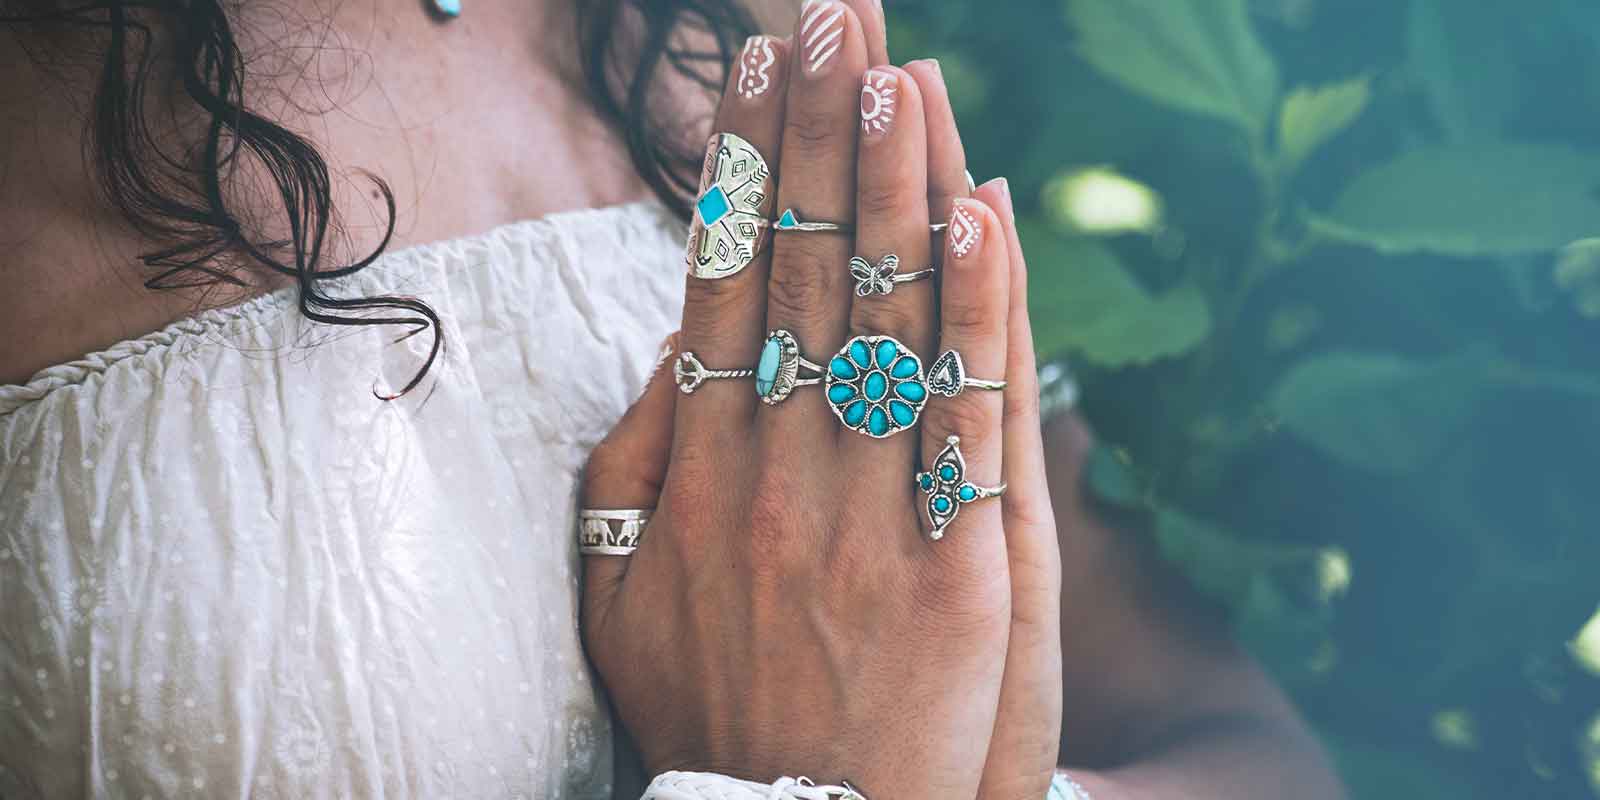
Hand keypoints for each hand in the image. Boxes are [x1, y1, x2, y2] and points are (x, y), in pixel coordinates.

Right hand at [580, 2, 1060, 796]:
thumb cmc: (699, 704)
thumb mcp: (613, 586)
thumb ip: (632, 462)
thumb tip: (671, 348)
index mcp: (692, 469)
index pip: (720, 282)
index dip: (744, 168)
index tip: (757, 70)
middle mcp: (772, 470)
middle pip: (803, 272)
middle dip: (822, 133)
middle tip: (837, 17)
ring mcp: (864, 513)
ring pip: (883, 319)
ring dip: (895, 183)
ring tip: (903, 69)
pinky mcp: (953, 566)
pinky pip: (966, 414)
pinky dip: (978, 307)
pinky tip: (983, 208)